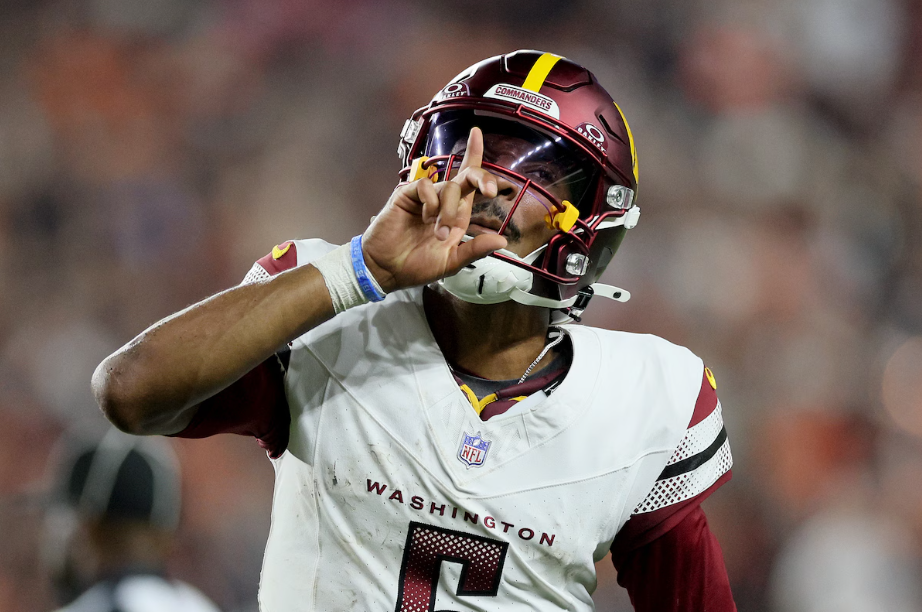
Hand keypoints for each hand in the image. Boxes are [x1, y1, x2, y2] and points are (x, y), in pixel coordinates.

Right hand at [361, 127, 506, 292]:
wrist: (387, 269)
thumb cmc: (417, 266)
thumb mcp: (451, 262)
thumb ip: (475, 250)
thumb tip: (503, 242)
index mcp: (457, 215)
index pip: (470, 182)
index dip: (474, 155)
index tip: (476, 133)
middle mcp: (443, 202)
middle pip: (466, 176)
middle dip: (481, 178)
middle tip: (489, 191)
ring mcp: (425, 198)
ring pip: (449, 187)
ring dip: (449, 211)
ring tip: (438, 232)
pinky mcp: (407, 195)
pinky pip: (426, 186)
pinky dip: (431, 203)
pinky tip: (424, 219)